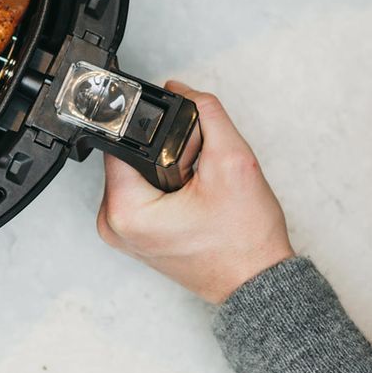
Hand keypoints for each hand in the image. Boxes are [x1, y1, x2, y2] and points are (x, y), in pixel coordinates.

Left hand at [97, 81, 294, 303]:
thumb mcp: (234, 162)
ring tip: (195, 186)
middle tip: (196, 170)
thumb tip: (181, 90)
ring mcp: (121, 232)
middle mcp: (113, 224)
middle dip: (163, 152)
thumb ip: (206, 114)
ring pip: (135, 173)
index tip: (181, 139)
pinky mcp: (133, 234)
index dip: (153, 129)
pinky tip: (189, 197)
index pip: (120, 142)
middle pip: (128, 157)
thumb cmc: (246, 241)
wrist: (258, 282)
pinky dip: (163, 187)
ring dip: (164, 169)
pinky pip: (140, 193)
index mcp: (125, 210)